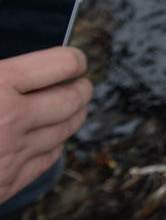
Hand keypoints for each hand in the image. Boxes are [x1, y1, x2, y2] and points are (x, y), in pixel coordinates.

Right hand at [0, 47, 91, 203]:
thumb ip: (3, 73)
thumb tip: (32, 67)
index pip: (63, 62)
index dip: (74, 60)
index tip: (75, 61)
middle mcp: (11, 118)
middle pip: (74, 98)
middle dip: (82, 89)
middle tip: (81, 85)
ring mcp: (12, 153)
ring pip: (66, 130)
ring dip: (74, 117)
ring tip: (75, 109)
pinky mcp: (8, 182)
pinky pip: (48, 159)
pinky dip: (54, 146)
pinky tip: (51, 139)